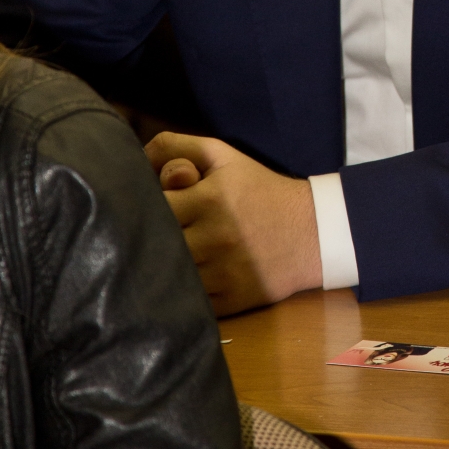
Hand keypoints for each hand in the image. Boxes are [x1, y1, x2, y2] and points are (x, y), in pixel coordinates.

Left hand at [146, 132, 321, 315]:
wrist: (312, 232)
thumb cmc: (259, 190)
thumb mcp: (223, 156)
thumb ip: (177, 147)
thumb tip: (136, 158)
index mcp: (209, 199)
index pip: (152, 206)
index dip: (143, 207)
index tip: (150, 208)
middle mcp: (214, 238)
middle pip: (155, 243)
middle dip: (149, 239)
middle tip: (151, 235)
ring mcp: (222, 274)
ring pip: (168, 275)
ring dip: (162, 267)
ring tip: (165, 257)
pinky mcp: (229, 301)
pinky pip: (188, 301)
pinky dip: (181, 293)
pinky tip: (184, 280)